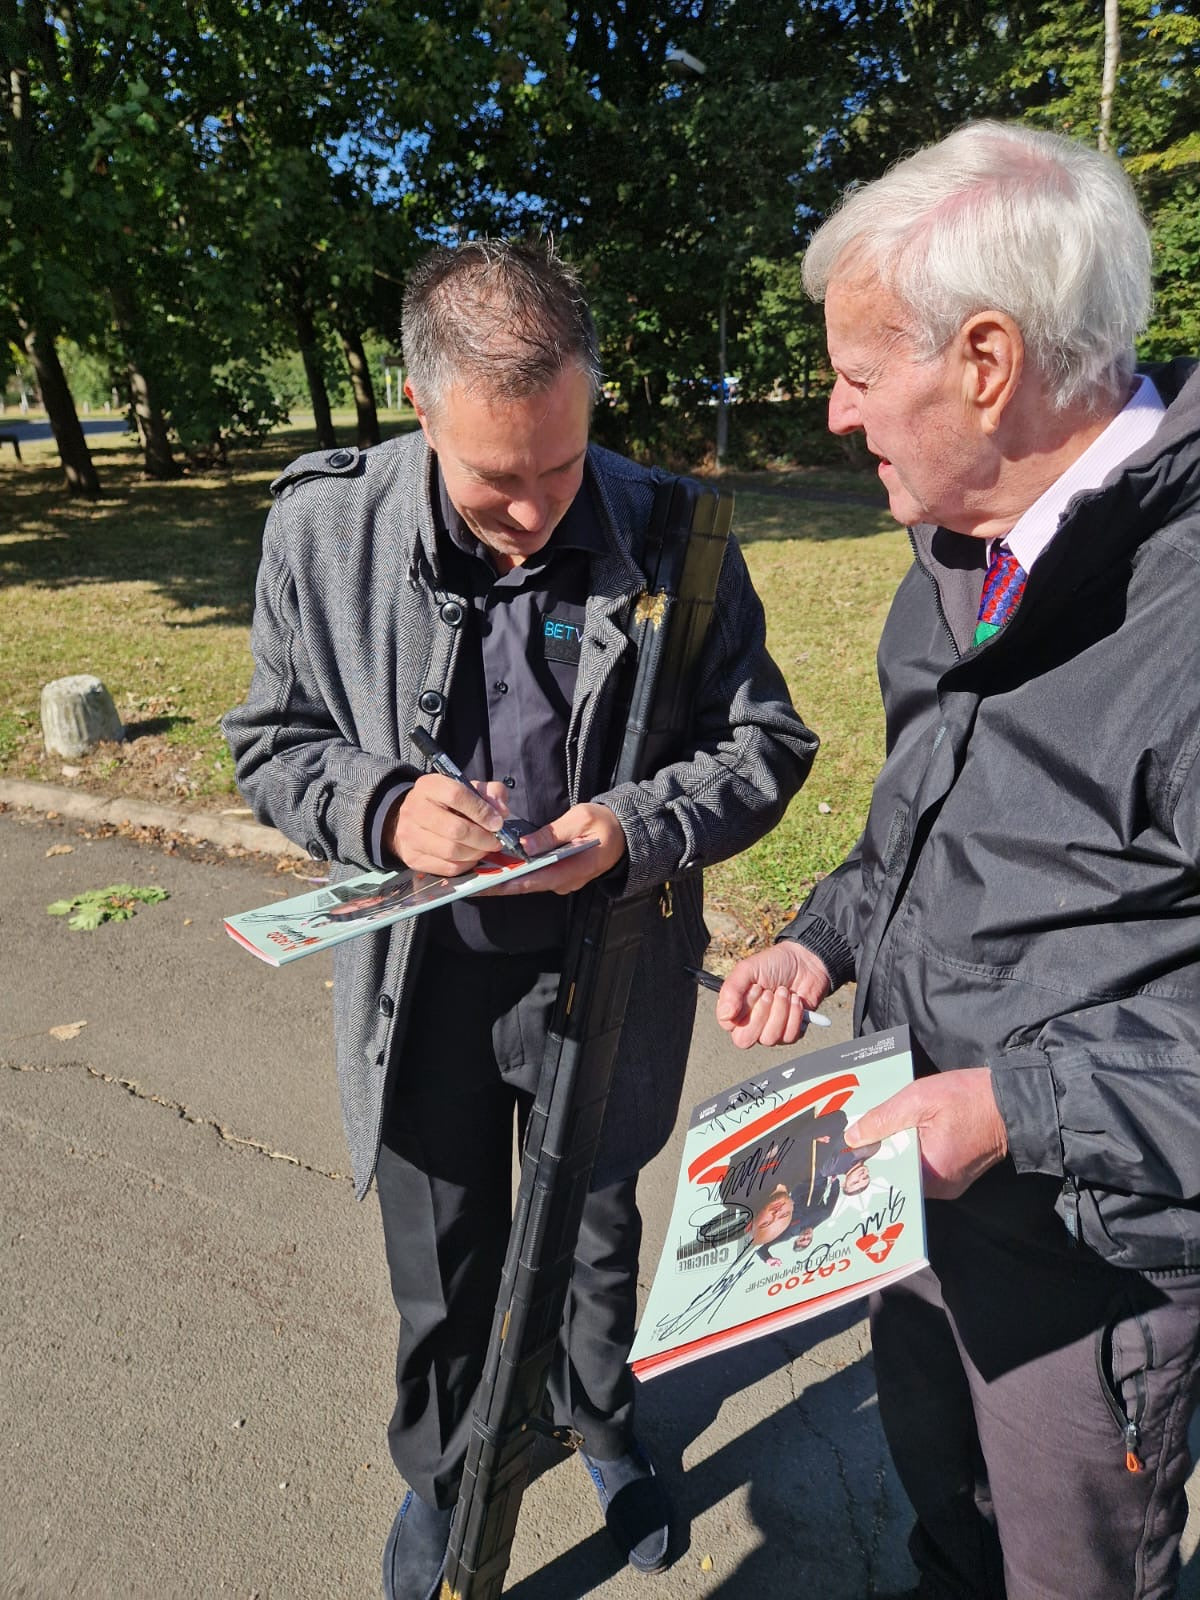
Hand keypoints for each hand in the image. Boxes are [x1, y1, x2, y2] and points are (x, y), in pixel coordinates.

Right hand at [382, 775, 512, 875]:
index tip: (497, 823)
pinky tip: (471, 857)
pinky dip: (466, 865)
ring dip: (475, 853)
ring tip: (485, 849)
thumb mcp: (470, 789)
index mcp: (429, 786)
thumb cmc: (449, 804)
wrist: (417, 819)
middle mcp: (414, 809)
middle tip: (495, 841)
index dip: (481, 811)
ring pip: (451, 851)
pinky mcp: (413, 858)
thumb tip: (502, 812)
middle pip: (455, 829)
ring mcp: (409, 835)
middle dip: (482, 838)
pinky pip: (446, 867)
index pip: (456, 795)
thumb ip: (491, 793)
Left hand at [485, 802, 626, 895]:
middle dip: (500, 883)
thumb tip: (525, 845)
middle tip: (472, 880)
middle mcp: (566, 882)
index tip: (484, 884)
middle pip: (527, 885)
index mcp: (572, 870)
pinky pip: (536, 877)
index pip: (533, 881)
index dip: (507, 884)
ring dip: (506, 878)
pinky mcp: (561, 876)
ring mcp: (564, 881)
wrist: (626, 834)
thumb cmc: (605, 824)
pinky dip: (517, 873)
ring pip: (530, 882)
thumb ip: (551, 834)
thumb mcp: (580, 819)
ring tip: (480, 872)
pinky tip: (499, 866)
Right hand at [716, 941, 832, 1049]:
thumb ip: (731, 989)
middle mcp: (749, 1024)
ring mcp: (770, 1031)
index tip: (755, 988)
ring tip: (784, 992)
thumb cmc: (773, 964)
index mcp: (735, 1009)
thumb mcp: (747, 969)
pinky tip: (795, 1000)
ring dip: (780, 1011)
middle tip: (770, 993)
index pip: (728, 1024)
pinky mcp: (790, 1033)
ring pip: (769, 1039)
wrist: (804, 962)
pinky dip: (794, 1015)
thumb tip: (725, 1014)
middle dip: (760, 1014)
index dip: (743, 1008)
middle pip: (745, 1039)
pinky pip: (789, 1037)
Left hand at [844, 1067, 1007, 1199]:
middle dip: (876, 1157)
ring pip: (909, 1171)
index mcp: (930, 1174)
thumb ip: (884, 1119)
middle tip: (853, 1141)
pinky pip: (923, 1167)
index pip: (885, 1176)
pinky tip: (901, 1135)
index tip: (842, 1154)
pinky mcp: (955, 1175)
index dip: (863, 1163)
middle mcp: (939, 1188)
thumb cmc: (969, 1098)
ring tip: (874, 1135)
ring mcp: (949, 1184)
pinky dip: (911, 1153)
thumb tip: (852, 1137)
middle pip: (895, 1176)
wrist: (1013, 1101)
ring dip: (894, 1153)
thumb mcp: (920, 1099)